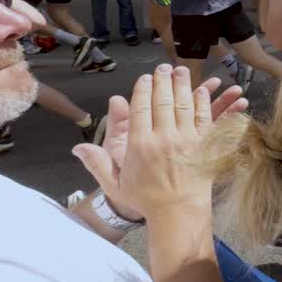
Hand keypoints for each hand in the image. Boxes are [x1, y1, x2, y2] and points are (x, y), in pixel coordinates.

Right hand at [73, 66, 248, 219]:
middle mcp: (162, 138)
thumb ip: (97, 163)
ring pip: (183, 104)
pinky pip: (204, 117)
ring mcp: (185, 140)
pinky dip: (203, 101)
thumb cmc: (146, 200)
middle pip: (162, 100)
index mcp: (140, 145)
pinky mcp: (204, 144)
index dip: (142, 90)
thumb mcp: (115, 184)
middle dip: (162, 80)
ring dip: (182, 84)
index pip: (140, 108)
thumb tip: (77, 148)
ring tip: (180, 71)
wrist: (178, 214)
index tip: (144, 78)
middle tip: (163, 67)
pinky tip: (201, 90)